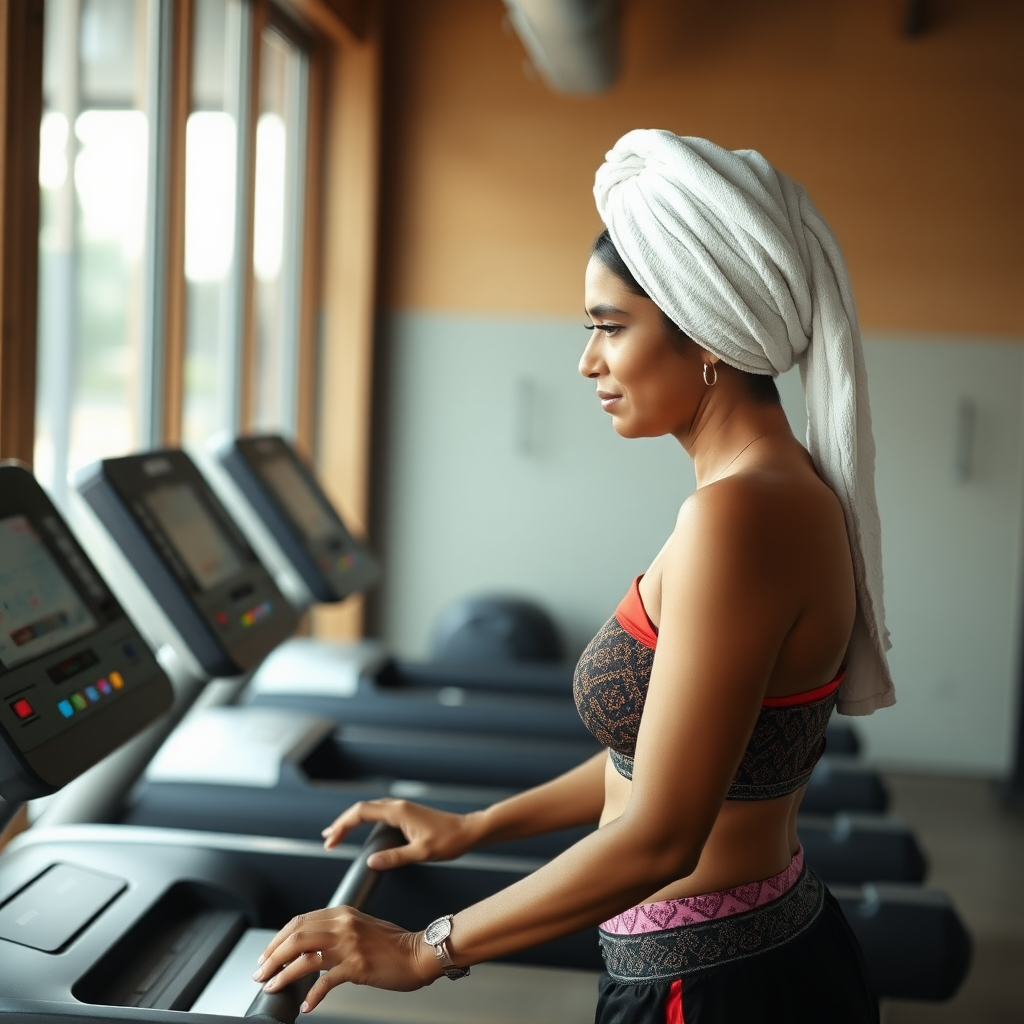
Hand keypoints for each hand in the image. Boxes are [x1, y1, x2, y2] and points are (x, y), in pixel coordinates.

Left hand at [253, 905, 440, 1011]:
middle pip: (295, 937)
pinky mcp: (357, 967)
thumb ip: (336, 932)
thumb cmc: (393, 944)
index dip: (277, 939)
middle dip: (272, 957)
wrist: (419, 953)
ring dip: (282, 975)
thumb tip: (308, 947)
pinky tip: (306, 1005)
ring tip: (272, 986)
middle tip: (260, 973)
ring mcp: (350, 945)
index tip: (266, 955)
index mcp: (342, 913)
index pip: (299, 921)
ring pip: (304, 958)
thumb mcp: (361, 927)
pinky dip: (312, 996)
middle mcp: (343, 925)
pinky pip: (325, 982)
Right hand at [322, 798, 482, 868]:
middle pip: (361, 809)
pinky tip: (363, 833)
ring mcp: (402, 809)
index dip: (342, 825)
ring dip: (352, 821)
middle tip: (327, 840)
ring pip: (370, 810)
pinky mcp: (407, 815)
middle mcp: (398, 806)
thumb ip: (395, 857)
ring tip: (337, 835)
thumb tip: (370, 862)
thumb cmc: (450, 841)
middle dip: (342, 823)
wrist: (469, 831)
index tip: (330, 840)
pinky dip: (365, 822)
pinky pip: (378, 814)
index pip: (361, 813)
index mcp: (398, 811)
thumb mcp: (422, 853)